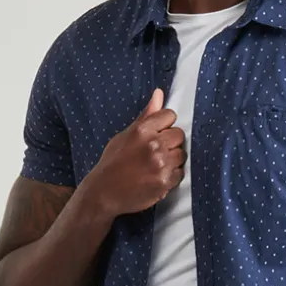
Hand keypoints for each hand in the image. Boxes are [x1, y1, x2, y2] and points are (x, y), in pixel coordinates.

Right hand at [87, 89, 185, 216]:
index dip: (164, 125)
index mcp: (142, 130)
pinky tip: (157, 176)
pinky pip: (179, 173)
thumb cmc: (113, 162)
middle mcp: (153, 145)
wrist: (104, 192)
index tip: (157, 134)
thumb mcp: (125, 135)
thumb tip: (159, 93)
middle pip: (179, 135)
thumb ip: (146, 116)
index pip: (170, 115)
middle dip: (170, 142)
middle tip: (156, 152)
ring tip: (156, 165)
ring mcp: (161, 164)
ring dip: (172, 159)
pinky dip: (171, 176)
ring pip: (181, 154)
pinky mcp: (164, 182)